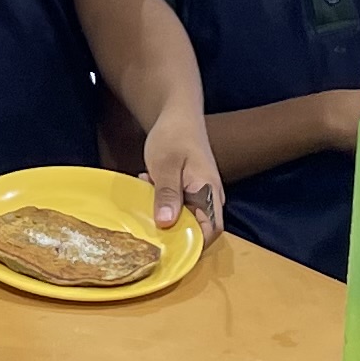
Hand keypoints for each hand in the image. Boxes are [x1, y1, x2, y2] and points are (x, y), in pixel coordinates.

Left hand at [141, 103, 223, 236]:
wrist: (177, 114)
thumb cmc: (174, 135)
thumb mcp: (165, 165)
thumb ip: (167, 194)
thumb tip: (166, 224)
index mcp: (209, 192)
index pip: (211, 231)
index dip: (193, 245)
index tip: (168, 246)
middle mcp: (209, 196)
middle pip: (198, 229)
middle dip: (173, 230)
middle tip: (149, 218)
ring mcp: (200, 193)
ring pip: (186, 218)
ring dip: (165, 213)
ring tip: (148, 193)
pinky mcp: (190, 190)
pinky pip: (179, 206)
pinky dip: (163, 202)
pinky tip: (149, 184)